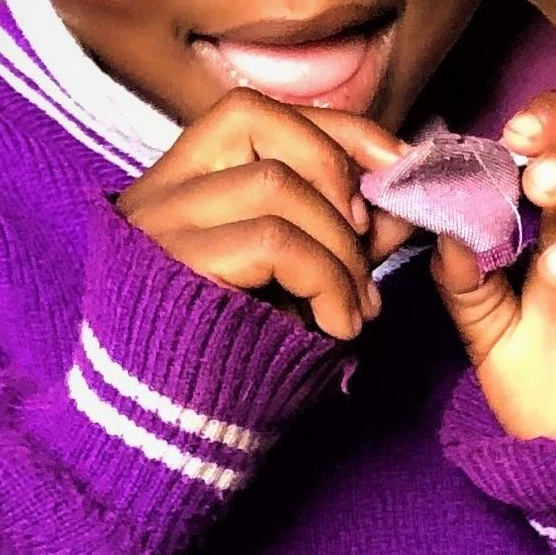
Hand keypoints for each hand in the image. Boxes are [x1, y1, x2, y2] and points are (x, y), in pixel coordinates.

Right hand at [116, 90, 412, 340]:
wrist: (174, 441)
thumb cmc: (244, 357)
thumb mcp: (303, 278)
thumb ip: (345, 229)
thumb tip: (401, 190)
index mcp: (181, 185)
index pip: (256, 113)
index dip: (335, 128)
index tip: (394, 162)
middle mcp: (155, 193)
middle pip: (258, 121)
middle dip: (336, 172)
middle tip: (367, 240)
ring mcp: (153, 226)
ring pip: (274, 183)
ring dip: (340, 246)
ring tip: (358, 303)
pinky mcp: (168, 266)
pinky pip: (273, 241)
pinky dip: (327, 280)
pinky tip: (338, 326)